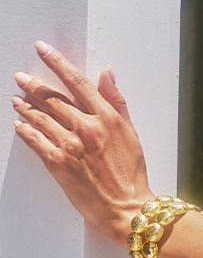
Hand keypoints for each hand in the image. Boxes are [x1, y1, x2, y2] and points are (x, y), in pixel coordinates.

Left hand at [12, 42, 153, 246]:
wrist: (125, 208)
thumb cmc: (131, 174)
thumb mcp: (131, 132)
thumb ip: (116, 101)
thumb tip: (106, 74)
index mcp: (106, 117)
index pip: (77, 81)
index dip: (57, 63)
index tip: (43, 49)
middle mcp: (86, 127)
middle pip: (52, 98)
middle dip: (32, 85)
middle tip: (20, 77)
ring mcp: (70, 145)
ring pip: (40, 117)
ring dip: (25, 106)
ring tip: (16, 100)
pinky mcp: (58, 163)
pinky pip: (35, 141)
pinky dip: (25, 130)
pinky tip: (20, 125)